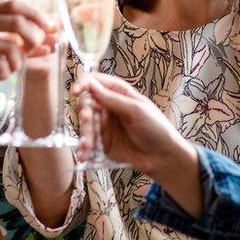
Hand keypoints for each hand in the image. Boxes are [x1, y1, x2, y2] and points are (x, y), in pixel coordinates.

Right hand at [0, 0, 58, 93]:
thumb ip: (14, 39)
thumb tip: (51, 42)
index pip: (16, 4)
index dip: (38, 15)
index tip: (52, 29)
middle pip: (19, 21)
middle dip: (34, 38)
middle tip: (34, 52)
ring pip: (12, 46)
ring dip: (19, 62)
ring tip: (10, 69)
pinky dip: (5, 72)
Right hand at [75, 73, 194, 178]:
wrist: (163, 156)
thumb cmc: (155, 128)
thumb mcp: (135, 110)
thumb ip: (112, 99)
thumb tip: (91, 84)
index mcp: (119, 93)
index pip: (96, 82)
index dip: (84, 84)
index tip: (75, 91)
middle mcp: (109, 107)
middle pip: (87, 104)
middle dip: (84, 111)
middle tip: (86, 118)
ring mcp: (105, 125)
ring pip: (86, 125)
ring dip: (84, 133)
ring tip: (87, 145)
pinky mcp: (103, 143)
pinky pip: (89, 143)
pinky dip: (85, 149)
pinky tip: (84, 155)